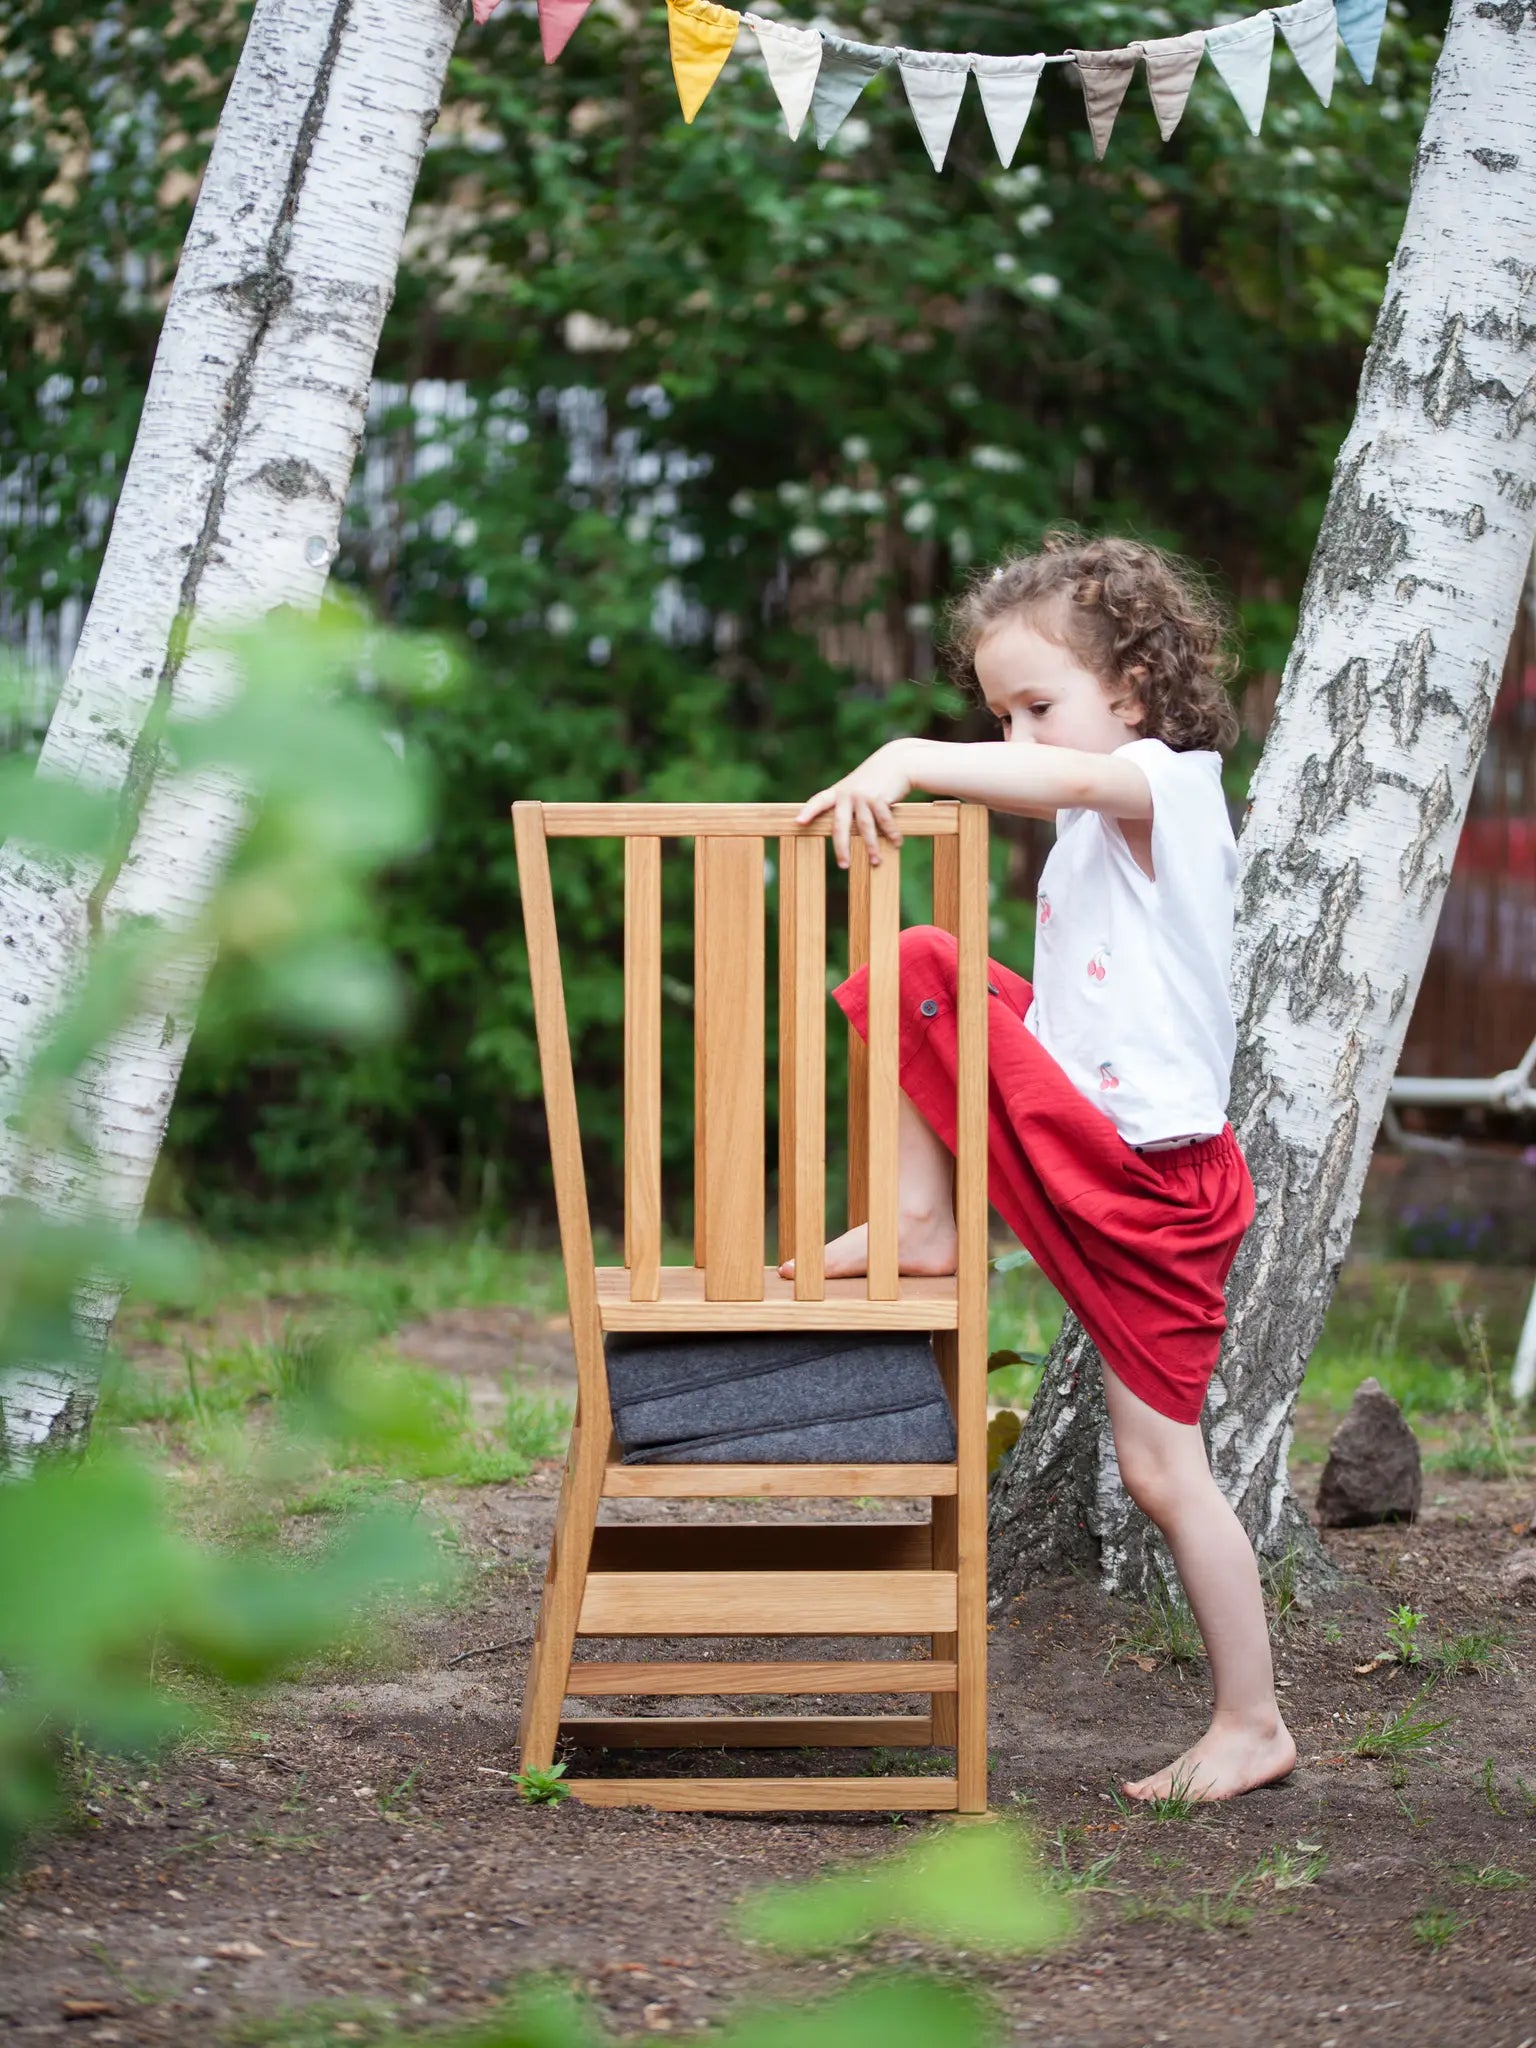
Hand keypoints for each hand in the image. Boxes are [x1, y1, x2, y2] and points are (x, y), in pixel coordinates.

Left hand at [795, 741, 913, 867]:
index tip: (799, 822)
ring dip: (871, 846)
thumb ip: (845, 805)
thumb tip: (841, 833)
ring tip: (875, 861)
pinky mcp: (880, 797)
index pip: (819, 801)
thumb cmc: (873, 780)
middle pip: (840, 825)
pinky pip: (884, 821)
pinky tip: (896, 843)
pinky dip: (891, 833)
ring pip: (865, 826)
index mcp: (838, 792)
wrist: (896, 761)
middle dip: (841, 847)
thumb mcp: (855, 787)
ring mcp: (863, 796)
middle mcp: (848, 794)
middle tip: (843, 865)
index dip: (809, 811)